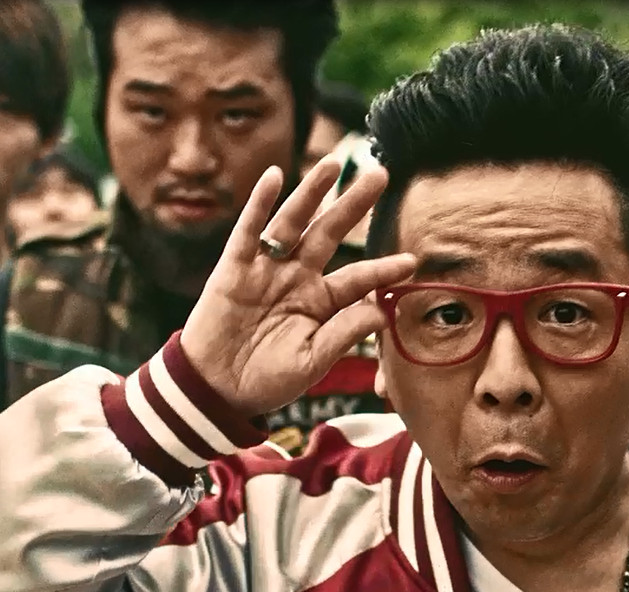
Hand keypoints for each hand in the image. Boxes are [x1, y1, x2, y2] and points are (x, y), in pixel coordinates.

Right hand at [179, 154, 418, 416]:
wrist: (216, 390)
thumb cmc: (266, 380)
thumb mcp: (311, 361)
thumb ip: (343, 334)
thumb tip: (381, 311)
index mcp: (320, 302)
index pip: (358, 278)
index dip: (383, 269)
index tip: (412, 261)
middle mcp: (296, 277)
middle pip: (330, 233)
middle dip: (354, 204)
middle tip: (380, 173)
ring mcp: (265, 269)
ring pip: (293, 222)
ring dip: (312, 192)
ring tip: (334, 163)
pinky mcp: (234, 268)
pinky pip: (249, 231)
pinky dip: (260, 204)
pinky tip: (275, 176)